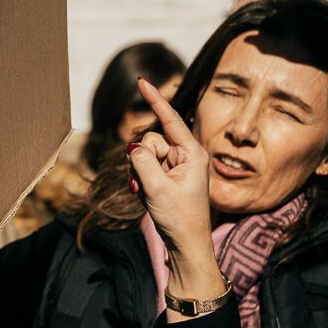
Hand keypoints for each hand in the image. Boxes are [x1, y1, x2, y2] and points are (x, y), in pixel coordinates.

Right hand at [128, 79, 212, 257]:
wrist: (186, 247)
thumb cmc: (179, 219)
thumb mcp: (157, 187)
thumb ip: (142, 160)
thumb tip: (134, 146)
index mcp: (193, 153)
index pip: (170, 119)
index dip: (155, 99)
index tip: (142, 81)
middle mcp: (186, 156)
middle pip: (151, 141)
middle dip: (141, 159)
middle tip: (147, 184)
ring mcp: (177, 167)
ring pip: (144, 155)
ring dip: (139, 173)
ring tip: (148, 194)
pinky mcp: (168, 177)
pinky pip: (145, 168)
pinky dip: (141, 180)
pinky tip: (147, 197)